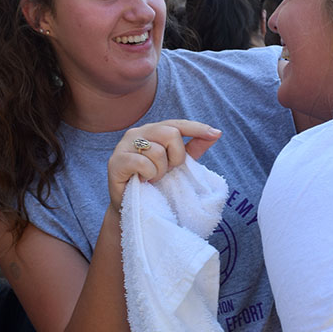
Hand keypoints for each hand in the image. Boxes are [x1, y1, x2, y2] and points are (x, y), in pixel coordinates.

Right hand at [107, 119, 221, 210]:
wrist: (134, 207)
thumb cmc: (156, 182)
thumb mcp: (178, 164)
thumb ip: (194, 147)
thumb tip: (216, 133)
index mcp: (153, 130)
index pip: (177, 124)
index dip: (197, 128)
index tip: (215, 133)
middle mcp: (137, 132)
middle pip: (170, 133)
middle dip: (176, 156)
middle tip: (168, 171)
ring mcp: (124, 145)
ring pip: (157, 151)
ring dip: (161, 170)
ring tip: (153, 178)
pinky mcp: (116, 161)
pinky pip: (143, 163)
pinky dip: (149, 175)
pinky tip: (143, 180)